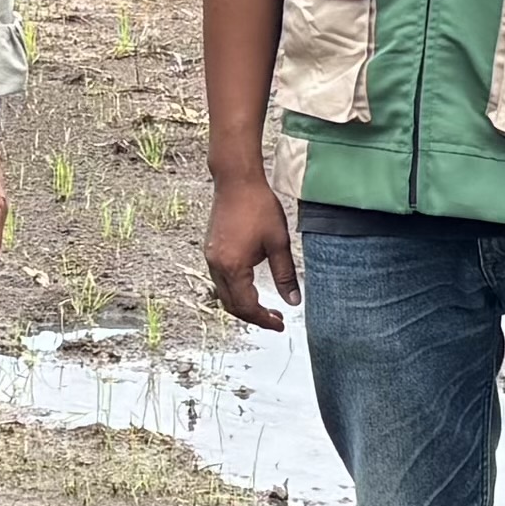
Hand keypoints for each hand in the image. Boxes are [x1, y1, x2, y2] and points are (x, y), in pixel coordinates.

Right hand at [205, 174, 297, 331]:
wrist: (236, 181)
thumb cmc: (259, 207)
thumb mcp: (278, 243)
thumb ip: (285, 275)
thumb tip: (293, 301)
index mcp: (233, 267)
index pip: (247, 306)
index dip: (264, 319)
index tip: (280, 324)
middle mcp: (217, 266)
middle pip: (232, 306)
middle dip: (253, 317)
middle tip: (275, 319)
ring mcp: (211, 258)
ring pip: (224, 295)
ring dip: (243, 305)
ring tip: (264, 307)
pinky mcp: (211, 250)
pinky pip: (220, 281)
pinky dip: (234, 291)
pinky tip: (250, 287)